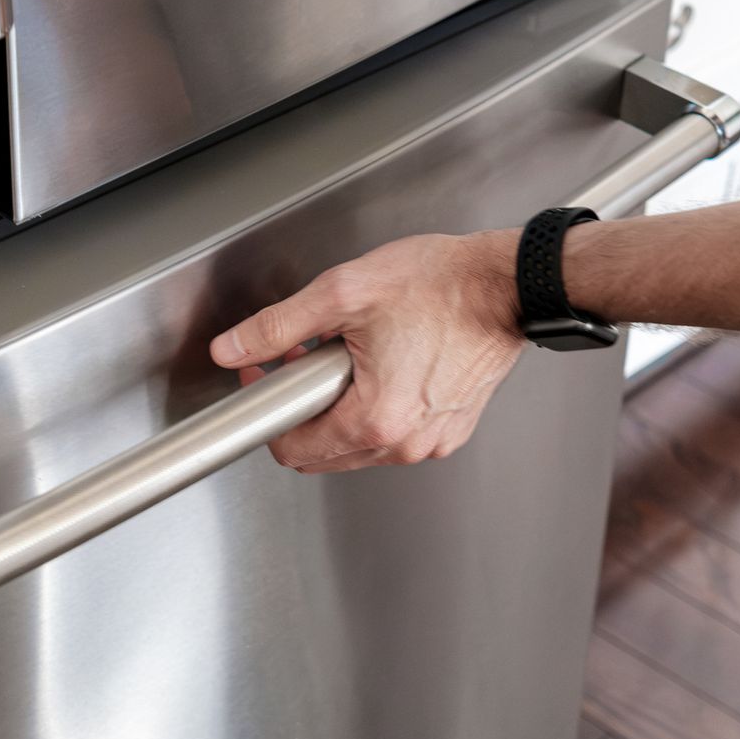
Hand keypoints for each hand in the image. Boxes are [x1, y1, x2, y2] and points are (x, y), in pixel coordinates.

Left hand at [210, 230, 524, 471]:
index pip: (293, 450)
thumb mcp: (343, 294)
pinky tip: (387, 364)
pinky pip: (397, 435)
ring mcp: (433, 441)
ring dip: (342, 408)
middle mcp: (406, 443)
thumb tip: (232, 348)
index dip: (270, 409)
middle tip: (308, 356)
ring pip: (360, 446)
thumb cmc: (442, 285)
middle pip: (325, 453)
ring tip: (353, 354)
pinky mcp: (452, 429)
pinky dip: (380, 408)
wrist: (507, 284)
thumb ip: (277, 326)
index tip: (269, 374)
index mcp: (376, 420)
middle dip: (306, 408)